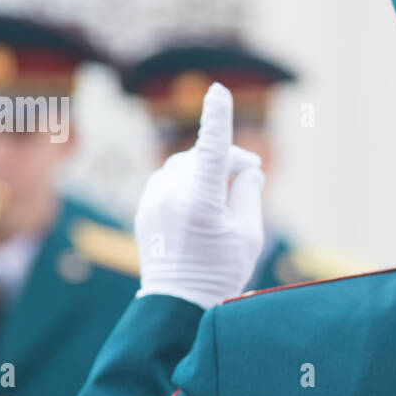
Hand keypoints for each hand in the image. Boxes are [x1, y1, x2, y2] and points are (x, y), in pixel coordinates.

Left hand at [134, 83, 265, 309]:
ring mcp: (153, 202)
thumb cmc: (220, 272)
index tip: (218, 91)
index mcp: (201, 202)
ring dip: (206, 170)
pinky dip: (186, 182)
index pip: (212, 149)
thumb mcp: (248, 236)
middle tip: (251, 174)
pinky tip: (200, 202)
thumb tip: (247, 172)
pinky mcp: (144, 209)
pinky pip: (167, 181)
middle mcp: (171, 196)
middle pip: (202, 158)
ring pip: (183, 166)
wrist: (177, 304)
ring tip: (226, 192)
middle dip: (227, 160)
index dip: (217, 117)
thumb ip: (250, 196)